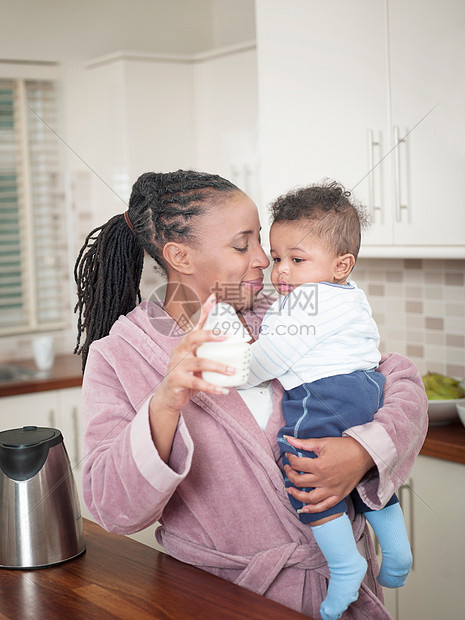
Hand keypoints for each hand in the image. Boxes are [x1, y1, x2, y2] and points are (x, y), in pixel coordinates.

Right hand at [155, 294, 234, 412]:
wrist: (169, 396)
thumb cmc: (187, 375)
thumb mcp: (197, 359)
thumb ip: (211, 351)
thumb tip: (236, 345)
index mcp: (187, 343)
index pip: (195, 323)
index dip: (204, 310)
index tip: (214, 298)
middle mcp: (180, 350)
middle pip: (193, 337)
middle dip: (210, 335)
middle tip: (227, 336)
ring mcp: (177, 365)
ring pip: (199, 362)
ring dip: (218, 366)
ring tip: (232, 370)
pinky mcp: (177, 380)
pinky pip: (196, 383)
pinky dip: (212, 387)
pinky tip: (223, 390)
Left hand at [283, 435, 374, 513]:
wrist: (364, 454)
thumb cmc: (344, 447)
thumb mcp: (323, 442)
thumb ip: (304, 443)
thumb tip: (287, 440)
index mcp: (319, 465)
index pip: (297, 464)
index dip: (289, 459)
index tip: (289, 455)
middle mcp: (324, 480)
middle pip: (299, 481)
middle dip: (290, 474)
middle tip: (288, 470)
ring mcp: (331, 490)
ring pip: (309, 498)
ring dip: (296, 495)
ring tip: (290, 489)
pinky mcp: (339, 495)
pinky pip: (324, 506)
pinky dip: (313, 509)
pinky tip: (304, 508)